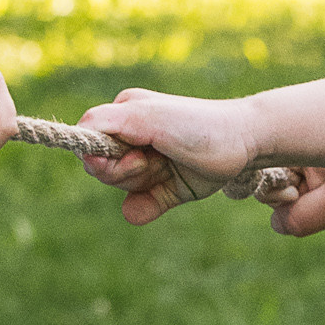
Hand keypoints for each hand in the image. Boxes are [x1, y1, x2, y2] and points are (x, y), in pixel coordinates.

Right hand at [77, 86, 261, 224]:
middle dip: (127, 171)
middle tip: (155, 159)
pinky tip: (156, 200)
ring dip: (142, 184)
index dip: (104, 158)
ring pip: (120, 189)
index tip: (134, 152)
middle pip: (102, 170)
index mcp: (123, 116)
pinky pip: (138, 207)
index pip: (88, 144)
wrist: (247, 145)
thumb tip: (76, 137)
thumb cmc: (197, 124)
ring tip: (169, 167)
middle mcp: (132, 138)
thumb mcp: (146, 116)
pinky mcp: (165, 188)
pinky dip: (143, 208)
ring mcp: (148, 164)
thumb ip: (105, 122)